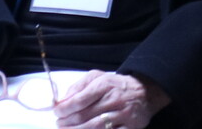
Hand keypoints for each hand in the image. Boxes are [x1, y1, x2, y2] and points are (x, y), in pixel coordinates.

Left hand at [54, 70, 168, 128]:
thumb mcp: (97, 77)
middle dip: (67, 123)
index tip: (57, 113)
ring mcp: (123, 115)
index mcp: (105, 85)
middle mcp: (114, 100)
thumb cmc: (116, 86)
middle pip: (84, 116)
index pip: (79, 100)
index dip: (64, 109)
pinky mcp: (130, 127)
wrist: (145, 92)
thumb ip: (78, 87)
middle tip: (59, 124)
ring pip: (94, 128)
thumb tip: (62, 101)